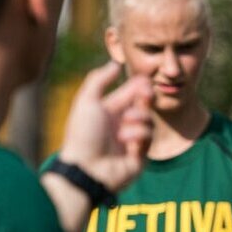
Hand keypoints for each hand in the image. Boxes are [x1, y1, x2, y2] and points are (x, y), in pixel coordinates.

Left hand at [58, 61, 153, 192]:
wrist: (87, 168)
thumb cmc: (83, 134)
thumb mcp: (87, 101)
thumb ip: (99, 79)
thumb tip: (115, 64)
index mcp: (107, 112)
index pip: (128, 95)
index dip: (137, 86)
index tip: (144, 79)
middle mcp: (120, 125)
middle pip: (142, 105)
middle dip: (145, 97)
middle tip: (146, 92)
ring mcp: (131, 141)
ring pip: (148, 120)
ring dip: (139, 118)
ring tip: (125, 124)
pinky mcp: (140, 156)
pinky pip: (148, 137)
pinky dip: (138, 135)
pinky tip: (126, 140)